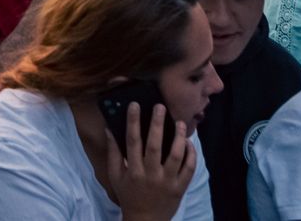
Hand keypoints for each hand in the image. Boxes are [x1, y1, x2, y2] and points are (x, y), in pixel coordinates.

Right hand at [104, 103, 196, 220]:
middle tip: (161, 107)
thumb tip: (109, 129)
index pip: (132, 141)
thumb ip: (113, 153)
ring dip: (179, 138)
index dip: (133, 121)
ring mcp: (167, 182)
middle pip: (155, 146)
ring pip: (176, 156)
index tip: (135, 105)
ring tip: (180, 123)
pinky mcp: (180, 188)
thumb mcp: (115, 176)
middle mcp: (150, 175)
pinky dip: (191, 155)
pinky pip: (189, 170)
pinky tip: (188, 143)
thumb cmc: (128, 195)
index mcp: (132, 170)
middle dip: (157, 124)